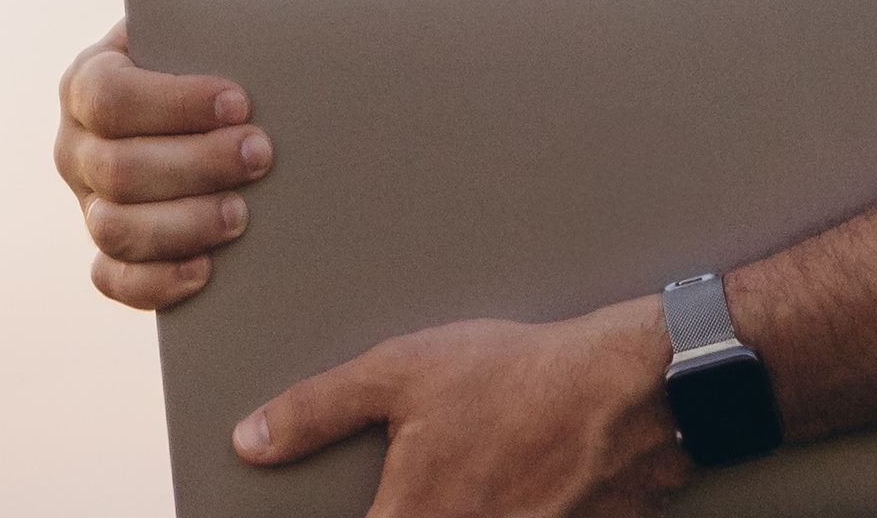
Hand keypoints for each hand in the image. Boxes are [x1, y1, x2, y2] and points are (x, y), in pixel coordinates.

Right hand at [55, 0, 270, 312]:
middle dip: (192, 165)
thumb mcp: (182, 6)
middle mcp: (76, 148)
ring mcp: (90, 206)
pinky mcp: (111, 255)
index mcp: (87, 83)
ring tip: (244, 217)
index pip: (112, 97)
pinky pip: (113, 280)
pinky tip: (204, 272)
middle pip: (117, 169)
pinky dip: (152, 283)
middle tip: (263, 155)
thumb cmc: (194, 56)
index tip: (241, 98)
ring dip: (181, 225)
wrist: (207, 123)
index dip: (172, 102)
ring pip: (115, 229)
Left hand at [234, 301, 682, 517]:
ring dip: (455, 512)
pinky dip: (503, 515)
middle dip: (402, 514)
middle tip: (416, 487)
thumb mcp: (400, 373)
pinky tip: (504, 491)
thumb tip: (249, 441)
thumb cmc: (516, 377)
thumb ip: (317, 411)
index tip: (320, 513)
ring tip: (463, 481)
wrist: (627, 393)